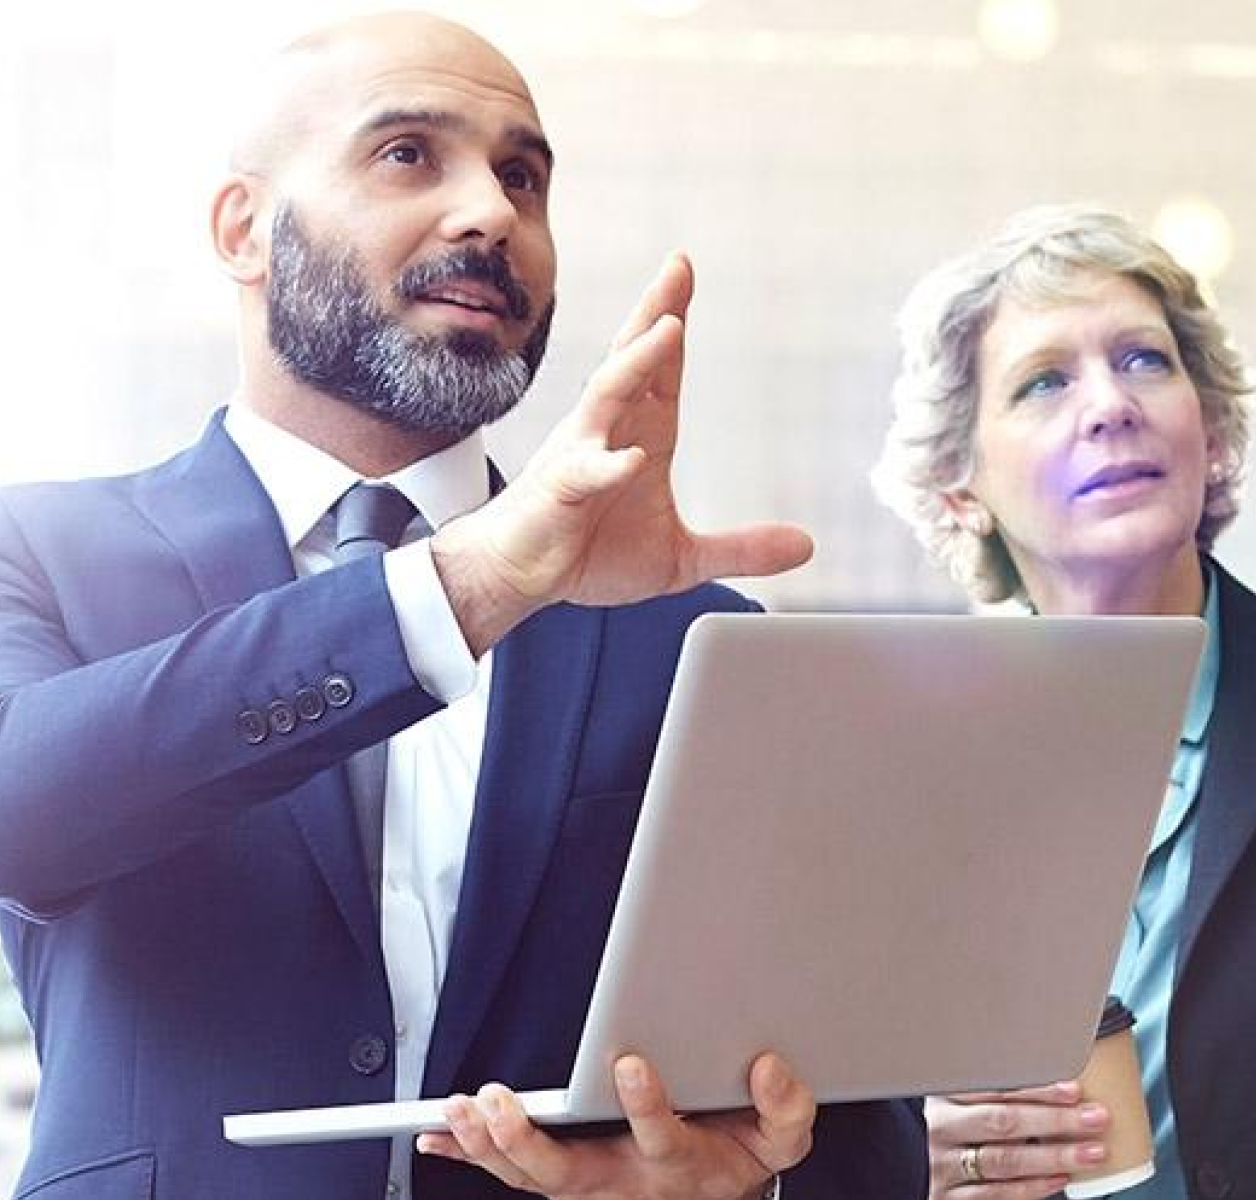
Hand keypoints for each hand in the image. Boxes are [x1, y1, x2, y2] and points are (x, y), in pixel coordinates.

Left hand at [415, 1052, 814, 1199]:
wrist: (716, 1195)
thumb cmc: (738, 1152)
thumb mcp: (779, 1139)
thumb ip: (786, 1107)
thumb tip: (771, 1067)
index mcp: (679, 1162)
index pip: (662, 1136)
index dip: (646, 1106)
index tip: (630, 1064)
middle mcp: (625, 1182)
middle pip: (569, 1175)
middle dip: (530, 1143)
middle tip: (501, 1105)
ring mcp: (590, 1187)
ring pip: (531, 1180)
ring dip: (490, 1148)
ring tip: (463, 1111)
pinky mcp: (565, 1181)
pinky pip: (513, 1174)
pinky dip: (472, 1155)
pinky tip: (439, 1134)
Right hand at [431, 252, 813, 655]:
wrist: (524, 574)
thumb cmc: (590, 552)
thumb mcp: (680, 558)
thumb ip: (740, 548)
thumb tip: (806, 544)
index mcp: (641, 433)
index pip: (662, 368)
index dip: (673, 318)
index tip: (685, 272)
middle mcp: (609, 429)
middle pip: (633, 359)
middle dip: (655, 312)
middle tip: (678, 267)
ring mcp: (580, 454)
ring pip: (608, 394)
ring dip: (638, 362)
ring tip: (667, 330)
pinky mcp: (560, 490)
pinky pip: (585, 471)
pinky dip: (608, 464)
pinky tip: (631, 458)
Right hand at [926, 1084, 1109, 1197]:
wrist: (912, 1166)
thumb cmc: (951, 1128)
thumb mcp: (960, 1100)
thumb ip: (992, 1090)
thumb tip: (1053, 1071)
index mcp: (943, 1091)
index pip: (993, 1088)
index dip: (1036, 1089)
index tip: (1073, 1089)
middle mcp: (939, 1126)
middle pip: (1001, 1122)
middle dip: (1054, 1120)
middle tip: (1094, 1118)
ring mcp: (941, 1163)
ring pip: (1003, 1160)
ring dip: (1053, 1156)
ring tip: (1091, 1151)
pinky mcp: (947, 1196)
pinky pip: (996, 1194)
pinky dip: (1033, 1187)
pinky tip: (1060, 1178)